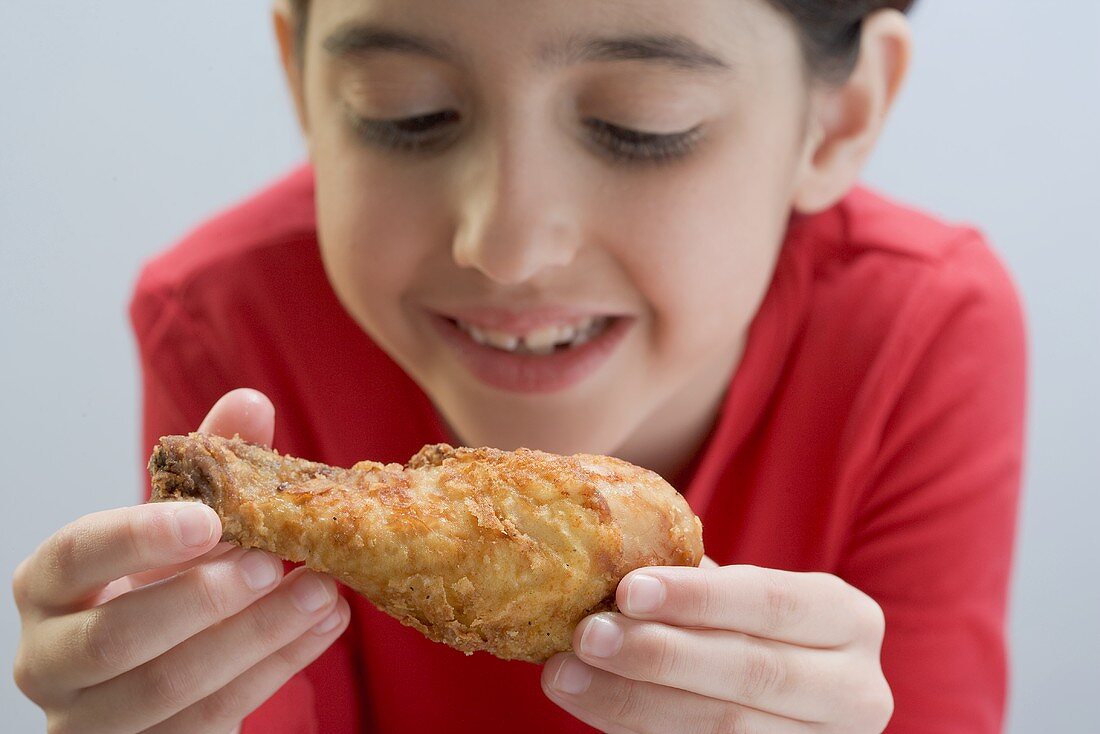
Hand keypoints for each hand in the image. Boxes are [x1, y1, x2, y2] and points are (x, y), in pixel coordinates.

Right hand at [12, 389, 349, 733]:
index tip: (211, 519)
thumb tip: (251, 403)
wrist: (147, 684)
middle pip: (119, 637)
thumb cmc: (157, 590)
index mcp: (50, 586)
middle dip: (206, 598)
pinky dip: (278, 667)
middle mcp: (52, 658)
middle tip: (278, 562)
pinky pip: (212, 718)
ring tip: (323, 591)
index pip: (76, 556)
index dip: (139, 537)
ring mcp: (93, 720)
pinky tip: (326, 624)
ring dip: (257, 636)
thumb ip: (208, 469)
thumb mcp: (174, 531)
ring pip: (171, 687)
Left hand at [541, 559, 892, 732]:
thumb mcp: (744, 600)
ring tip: (567, 674)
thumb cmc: (753, 631)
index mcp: (849, 620)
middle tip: (586, 636)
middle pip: (750, 671)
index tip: (627, 590)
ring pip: (724, 729)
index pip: (773, 603)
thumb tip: (605, 561)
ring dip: (634, 701)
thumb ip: (694, 584)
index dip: (699, 598)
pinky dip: (639, 731)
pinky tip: (594, 707)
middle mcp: (855, 689)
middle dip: (658, 654)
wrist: (790, 698)